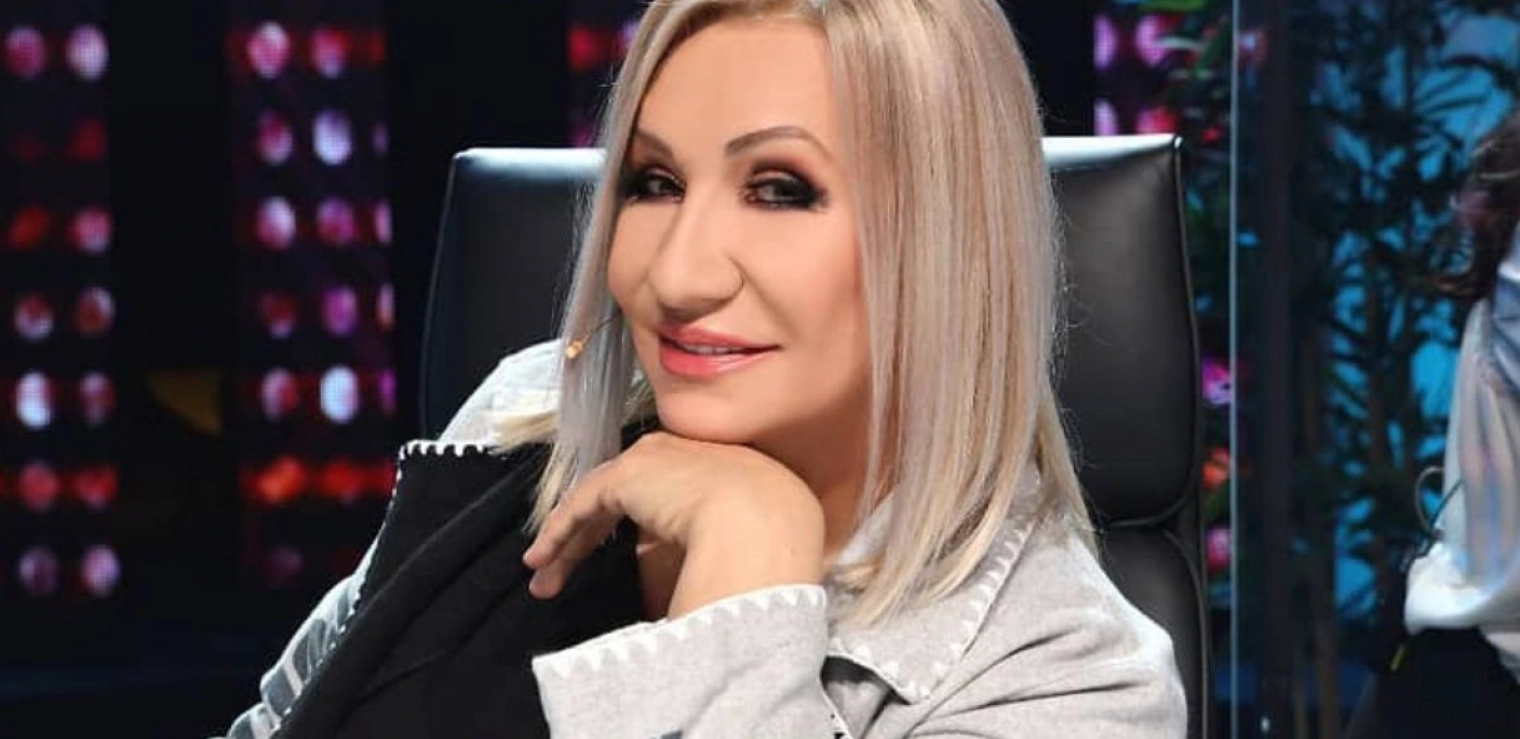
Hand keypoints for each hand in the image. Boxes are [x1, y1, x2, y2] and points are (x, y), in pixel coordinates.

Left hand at [521, 431, 825, 616]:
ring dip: (568, 542)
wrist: (762, 518)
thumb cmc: (770, 536)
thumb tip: (697, 575)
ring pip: (597, 501)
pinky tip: (540, 559)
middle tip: (566, 571)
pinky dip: (559, 533)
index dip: (637, 523)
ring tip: (544, 576)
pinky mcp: (624, 476)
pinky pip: (581, 505)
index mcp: (717, 464)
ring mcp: (650, 460)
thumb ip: (718, 539)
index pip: (664, 491)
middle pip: (622, 494)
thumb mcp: (748, 532)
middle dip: (590, 536)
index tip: (620, 554)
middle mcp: (680, 453)